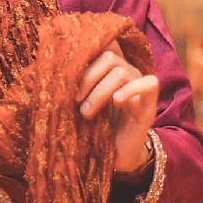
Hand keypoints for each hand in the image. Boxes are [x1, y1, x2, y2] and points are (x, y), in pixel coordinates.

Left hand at [76, 43, 158, 172]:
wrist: (113, 156)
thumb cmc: (94, 128)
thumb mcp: (80, 102)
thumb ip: (74, 83)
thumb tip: (53, 66)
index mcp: (109, 70)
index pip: (105, 45)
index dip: (88, 51)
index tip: (68, 70)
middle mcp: (127, 73)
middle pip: (109, 57)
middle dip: (87, 77)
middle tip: (75, 99)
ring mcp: (139, 87)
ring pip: (120, 72)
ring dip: (99, 91)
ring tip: (86, 112)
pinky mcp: (149, 104)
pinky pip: (149, 83)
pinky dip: (130, 89)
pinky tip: (116, 101)